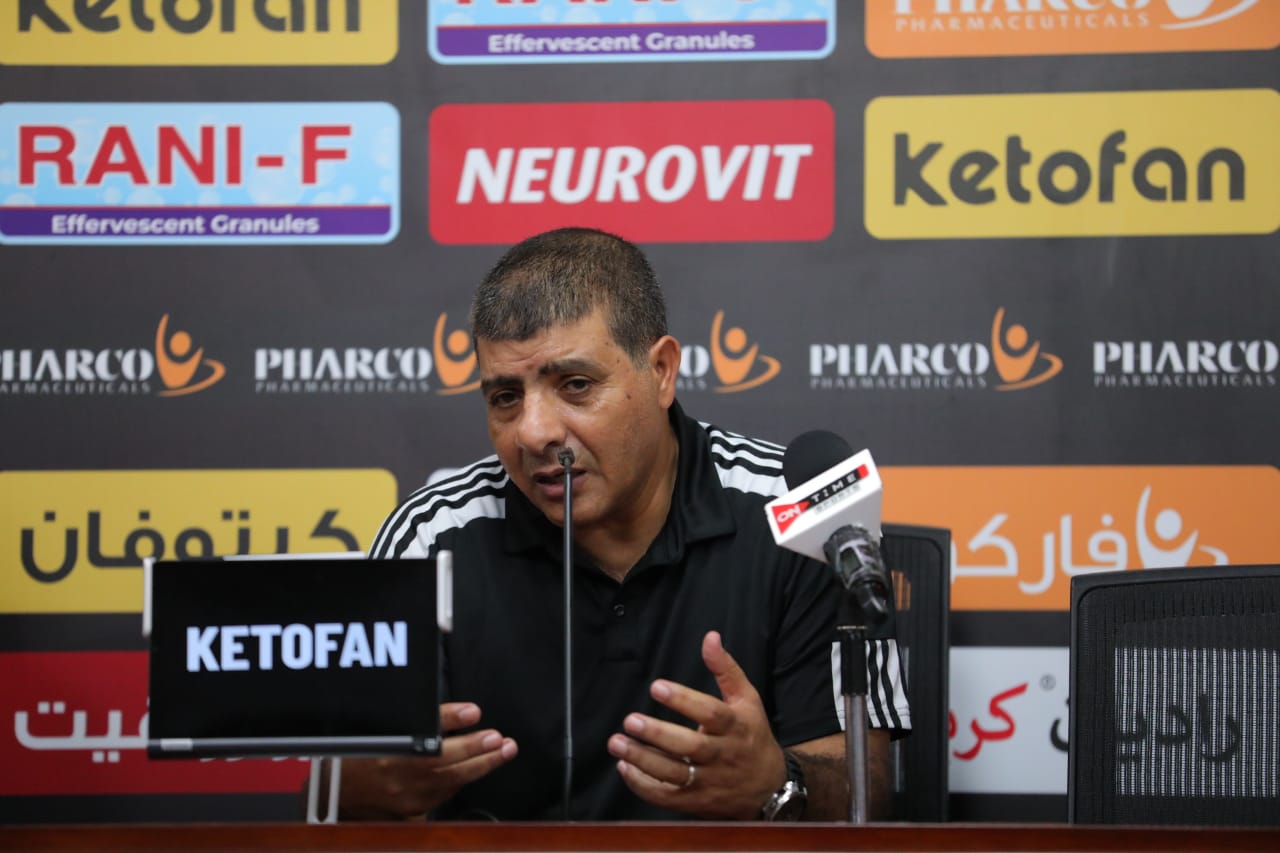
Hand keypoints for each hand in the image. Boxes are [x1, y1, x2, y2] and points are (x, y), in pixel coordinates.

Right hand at [336, 702, 516, 818]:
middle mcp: (394, 775)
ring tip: (503, 751)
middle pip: (442, 761)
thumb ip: (413, 717)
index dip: (448, 720)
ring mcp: (404, 798)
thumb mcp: (380, 727)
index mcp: (385, 748)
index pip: (422, 732)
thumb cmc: (356, 755)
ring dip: (480, 765)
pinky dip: (461, 782)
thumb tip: (453, 710)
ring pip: (449, 782)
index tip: (473, 712)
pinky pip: (442, 797)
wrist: (333, 793)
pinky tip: (478, 770)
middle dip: (477, 749)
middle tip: (501, 740)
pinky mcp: (410, 812)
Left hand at [607, 630, 785, 819]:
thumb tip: (710, 637)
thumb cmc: (752, 736)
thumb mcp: (747, 700)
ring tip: (617, 744)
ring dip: (642, 760)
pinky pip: (667, 797)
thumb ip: (726, 669)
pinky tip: (624, 768)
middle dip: (658, 734)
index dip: (683, 700)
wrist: (770, 789)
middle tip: (630, 720)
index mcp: (736, 726)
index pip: (710, 712)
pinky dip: (644, 785)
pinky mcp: (696, 802)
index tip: (656, 687)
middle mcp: (722, 755)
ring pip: (674, 773)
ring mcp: (709, 782)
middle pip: (690, 746)